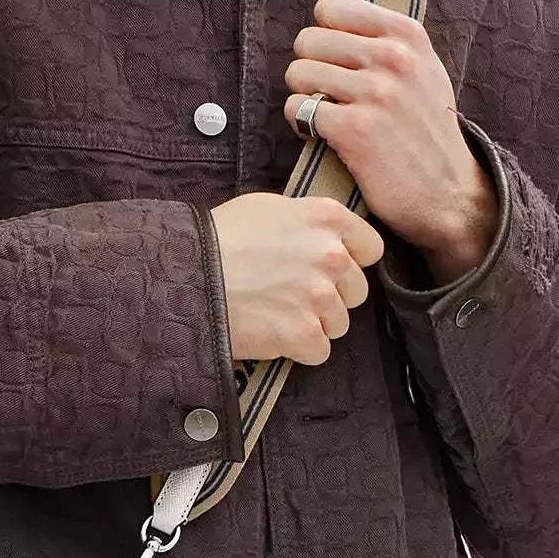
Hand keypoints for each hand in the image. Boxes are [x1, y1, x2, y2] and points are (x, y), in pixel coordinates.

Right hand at [208, 190, 384, 364]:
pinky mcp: (303, 333)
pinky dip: (299, 349)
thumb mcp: (269, 207)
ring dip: (314, 324)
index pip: (371, 248)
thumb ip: (307, 222)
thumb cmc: (219, 238)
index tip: (331, 270)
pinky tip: (275, 333)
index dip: (352, 261)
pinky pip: (320, 350)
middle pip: (357, 290)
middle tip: (296, 296)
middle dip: (332, 297)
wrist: (187, 275)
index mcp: (327, 218)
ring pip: (339, 323)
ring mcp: (319, 297)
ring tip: (279, 314)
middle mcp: (331, 256)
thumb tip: (322, 239)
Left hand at [285, 0, 499, 280]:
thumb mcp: (422, 67)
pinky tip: (321, 134)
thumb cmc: (426, 129)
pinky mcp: (356, 130)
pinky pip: (298, 109)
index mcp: (407, 34)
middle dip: (309, 67)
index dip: (323, 34)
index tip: (336, 60)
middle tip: (327, 93)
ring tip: (324, 113)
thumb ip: (385, 28)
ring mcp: (376, 93)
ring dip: (303, 96)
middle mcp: (393, 58)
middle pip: (307, 39)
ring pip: (298, 73)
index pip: (331, 6)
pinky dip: (301, 123)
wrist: (448, 193)